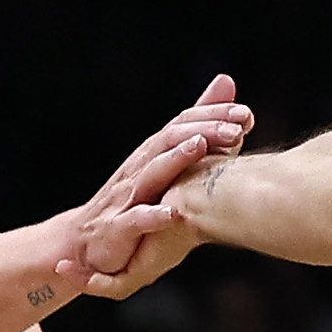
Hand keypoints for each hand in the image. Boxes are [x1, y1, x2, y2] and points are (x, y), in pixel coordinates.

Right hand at [58, 77, 255, 297]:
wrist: (86, 245)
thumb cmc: (133, 205)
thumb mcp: (168, 169)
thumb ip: (199, 130)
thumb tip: (225, 85)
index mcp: (152, 156)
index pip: (181, 125)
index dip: (211, 117)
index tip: (245, 114)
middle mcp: (137, 170)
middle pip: (168, 142)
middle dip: (202, 131)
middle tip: (236, 128)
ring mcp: (124, 199)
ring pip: (150, 174)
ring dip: (176, 159)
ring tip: (201, 146)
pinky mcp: (115, 230)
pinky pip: (133, 221)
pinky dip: (151, 217)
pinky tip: (171, 214)